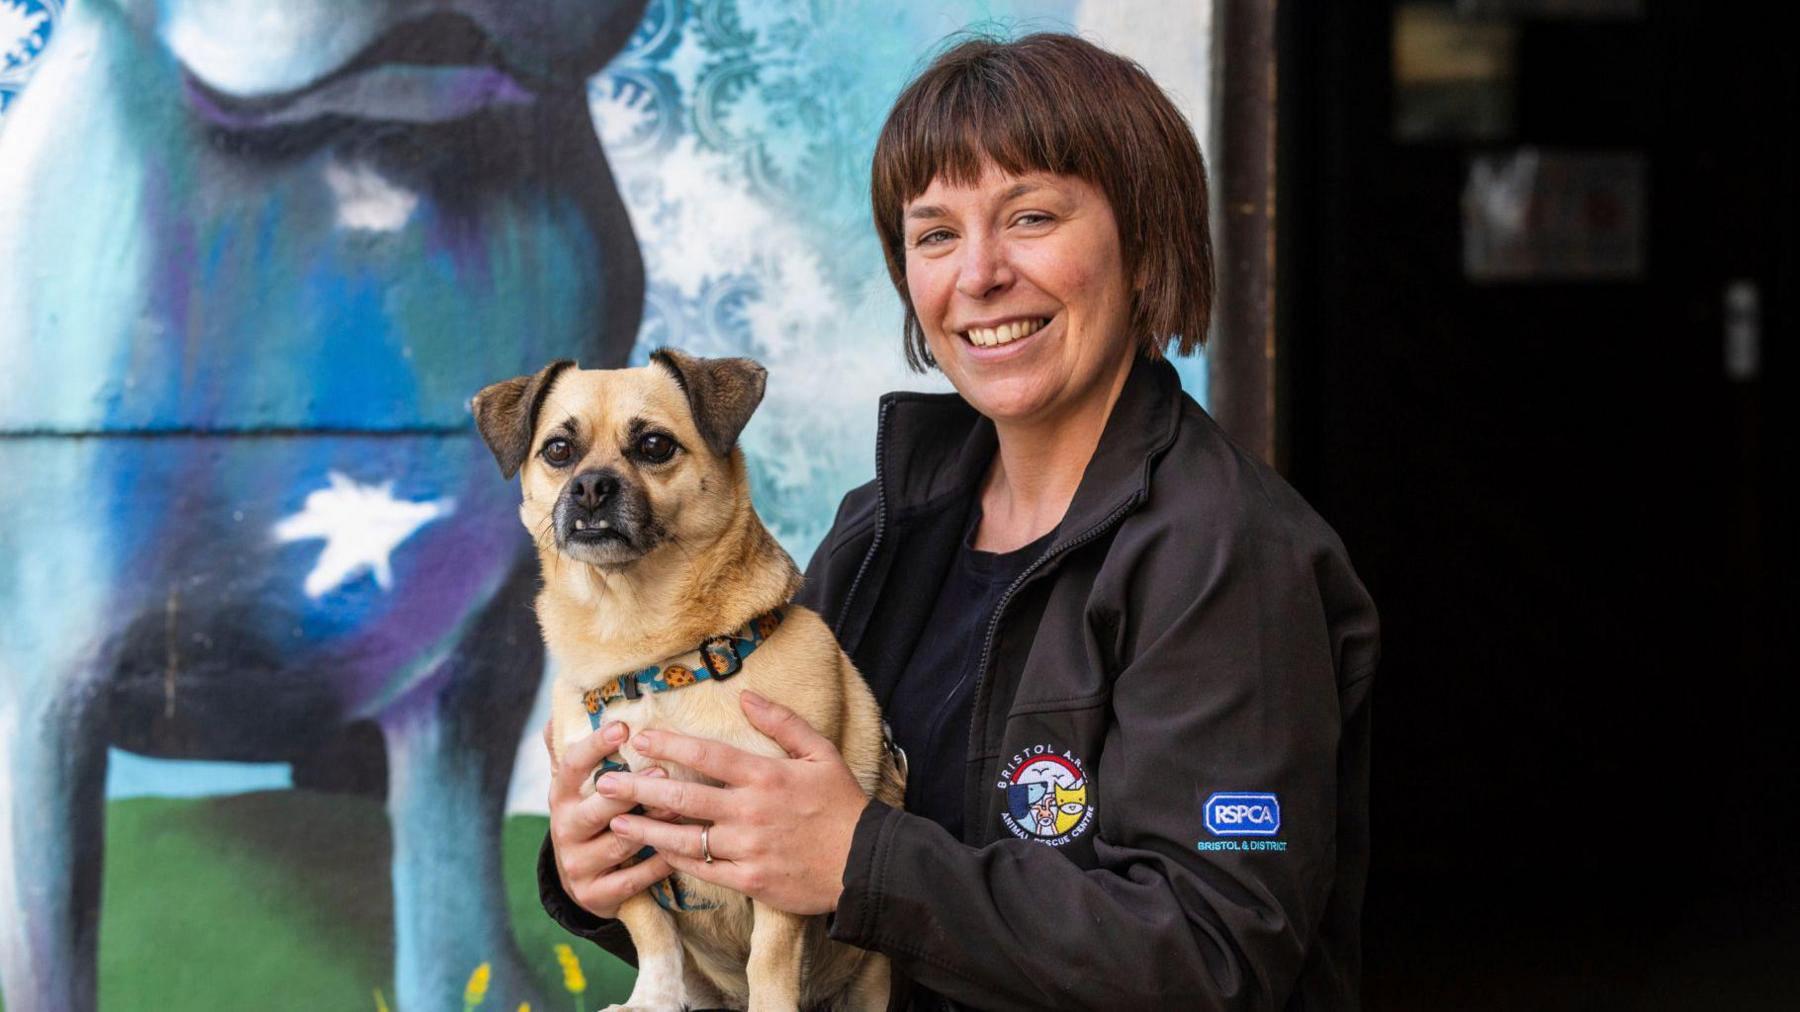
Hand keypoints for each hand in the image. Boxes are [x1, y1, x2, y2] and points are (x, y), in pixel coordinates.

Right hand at [544, 718, 676, 919]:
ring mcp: (578, 864)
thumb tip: (552, 718)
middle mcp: (565, 829)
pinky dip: (658, 864)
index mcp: (561, 797)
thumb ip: (568, 754)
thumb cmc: (590, 818)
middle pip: (597, 808)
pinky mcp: (595, 895)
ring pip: (619, 843)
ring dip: (651, 826)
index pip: (571, 767)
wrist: (582, 881)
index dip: (595, 747)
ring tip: (680, 808)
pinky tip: (681, 850)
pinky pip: (633, 878)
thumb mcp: (575, 788)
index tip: (623, 727)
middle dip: (630, 791)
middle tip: (663, 771)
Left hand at [594, 691, 870, 915]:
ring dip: (645, 830)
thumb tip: (745, 696)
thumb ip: (782, 722)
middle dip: (638, 789)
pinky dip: (675, 862)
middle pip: (682, 799)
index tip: (638, 739)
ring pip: (683, 840)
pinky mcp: (748, 881)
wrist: (866, 864)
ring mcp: (746, 850)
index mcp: (765, 777)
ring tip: (615, 822)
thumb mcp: (820, 752)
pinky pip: (702, 871)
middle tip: (605, 783)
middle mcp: (749, 812)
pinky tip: (654, 853)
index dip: (668, 747)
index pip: (706, 757)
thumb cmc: (843, 805)